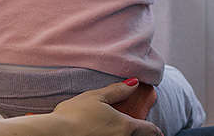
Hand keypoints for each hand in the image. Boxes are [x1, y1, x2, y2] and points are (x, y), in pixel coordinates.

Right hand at [47, 80, 161, 135]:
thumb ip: (117, 91)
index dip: (154, 130)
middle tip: (141, 130)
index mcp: (126, 126)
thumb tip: (134, 83)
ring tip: (118, 131)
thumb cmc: (74, 114)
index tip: (158, 131)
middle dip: (140, 134)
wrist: (55, 134)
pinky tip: (103, 134)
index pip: (148, 130)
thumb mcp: (96, 97)